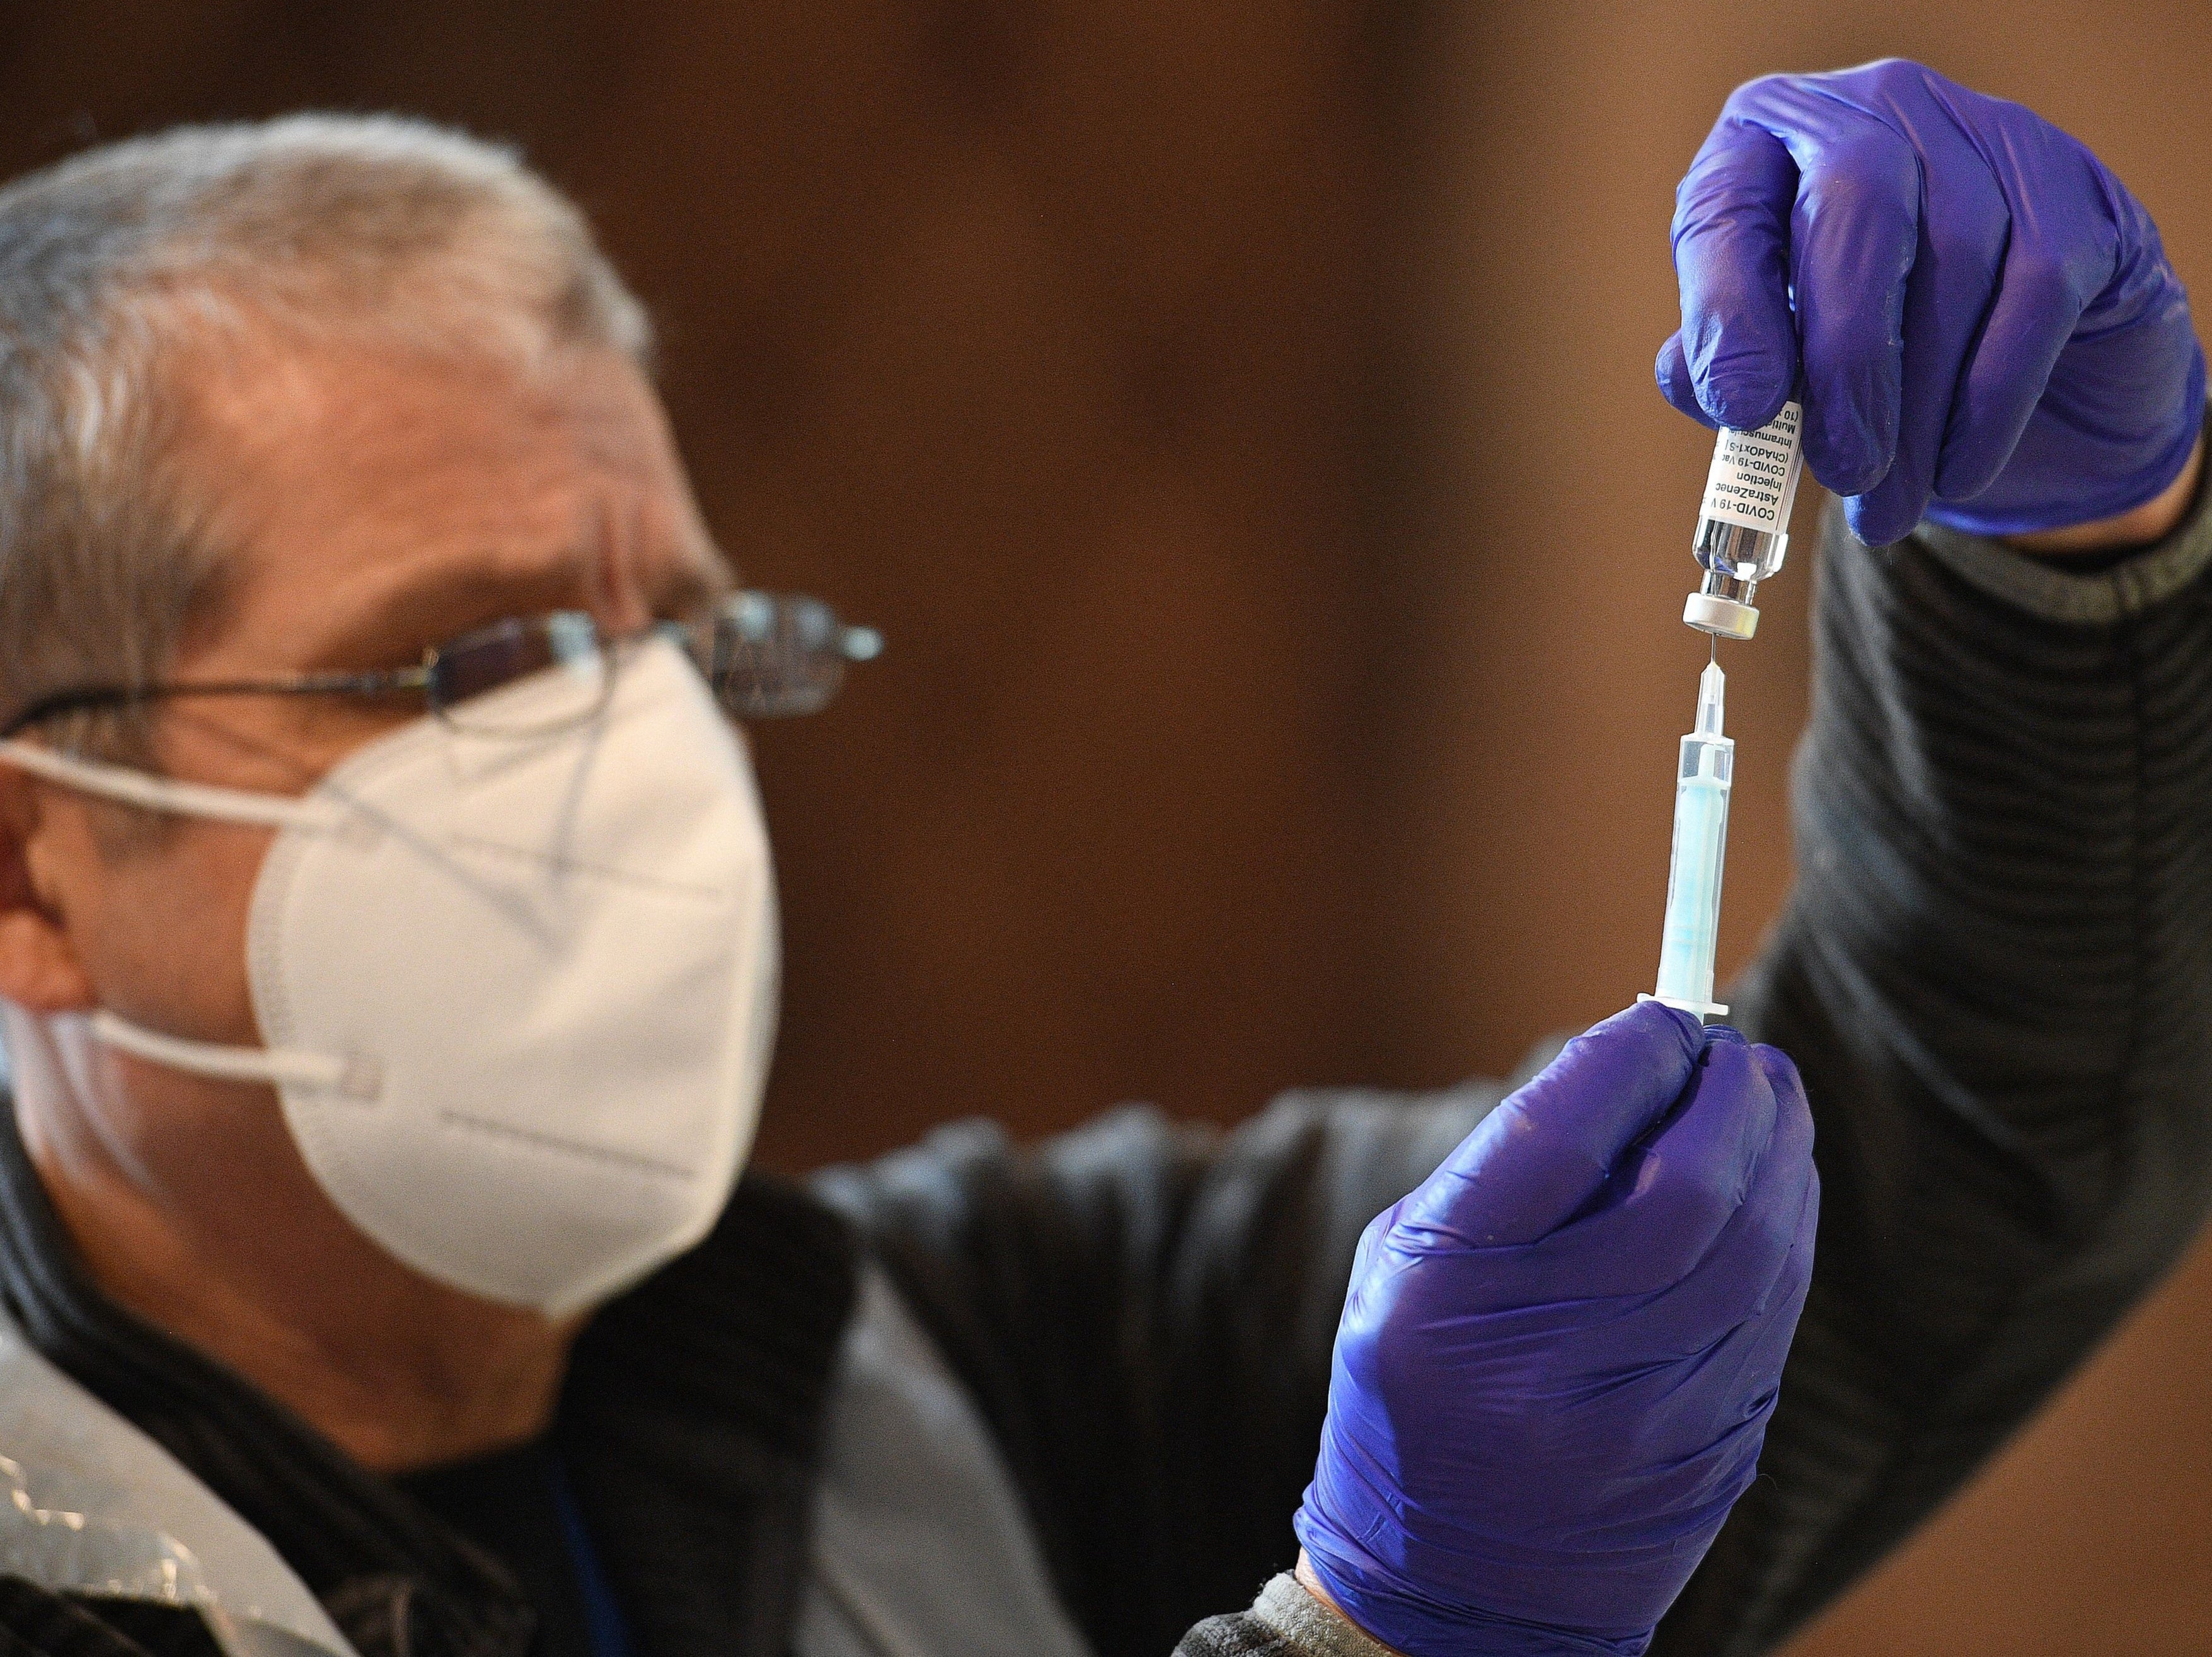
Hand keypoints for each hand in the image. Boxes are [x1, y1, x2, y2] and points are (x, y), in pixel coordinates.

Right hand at [1293, 1001, 1816, 1656]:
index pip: (1558, 1140)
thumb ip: (1504, 1173)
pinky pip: (1773, 1310)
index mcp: (1444, 1297)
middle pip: (1679, 1193)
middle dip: (1723, 1098)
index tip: (1659, 1015)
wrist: (1455, 1596)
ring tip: (1767, 1097)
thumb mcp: (1404, 1269)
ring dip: (1776, 1153)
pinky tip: (1776, 1182)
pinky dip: (1786, 1226)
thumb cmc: (1413, 1393)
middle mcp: (1546, 1354)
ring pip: (1752, 1251)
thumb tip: (1631, 1072)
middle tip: (1732, 1050)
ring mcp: (1641, 1413)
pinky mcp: (1714, 1446)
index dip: (1624, 1059)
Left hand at [1658, 59, 2203, 545]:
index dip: (1730, 307)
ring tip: (1887, 504)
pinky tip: (1959, 471)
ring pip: (1956, 256)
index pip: (1733, 205)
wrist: (2027, 376)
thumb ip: (1726, 365)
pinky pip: (2038, 289)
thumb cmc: (1866, 360)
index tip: (1739, 408)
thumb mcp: (1779, 359)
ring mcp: (1990, 134)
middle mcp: (1879, 108)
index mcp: (1773, 143)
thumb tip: (1702, 382)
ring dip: (1918, 406)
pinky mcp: (2077, 193)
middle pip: (1859, 204)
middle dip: (1845, 355)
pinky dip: (1991, 399)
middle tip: (1840, 469)